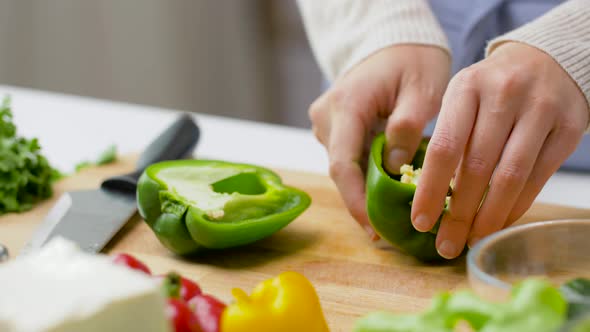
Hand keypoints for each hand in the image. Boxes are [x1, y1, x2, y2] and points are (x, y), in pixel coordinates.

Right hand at [309, 45, 450, 238]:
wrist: (394, 42)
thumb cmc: (412, 61)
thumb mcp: (423, 89)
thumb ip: (408, 128)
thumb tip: (394, 169)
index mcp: (347, 105)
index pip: (342, 164)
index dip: (356, 201)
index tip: (374, 229)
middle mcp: (327, 116)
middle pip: (340, 170)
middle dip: (364, 201)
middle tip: (392, 230)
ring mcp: (327, 122)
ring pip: (342, 167)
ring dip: (365, 189)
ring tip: (394, 212)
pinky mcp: (333, 127)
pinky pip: (346, 158)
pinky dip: (365, 175)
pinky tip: (386, 188)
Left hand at [412, 42, 588, 258]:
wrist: (546, 60)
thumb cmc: (491, 89)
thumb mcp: (461, 99)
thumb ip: (448, 139)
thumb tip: (433, 198)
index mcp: (466, 87)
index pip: (444, 147)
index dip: (430, 189)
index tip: (420, 221)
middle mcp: (503, 95)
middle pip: (477, 167)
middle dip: (458, 213)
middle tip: (446, 244)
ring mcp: (540, 110)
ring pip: (510, 177)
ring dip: (488, 217)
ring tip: (471, 240)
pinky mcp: (568, 127)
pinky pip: (538, 178)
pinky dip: (516, 206)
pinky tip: (499, 222)